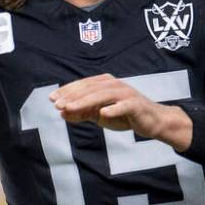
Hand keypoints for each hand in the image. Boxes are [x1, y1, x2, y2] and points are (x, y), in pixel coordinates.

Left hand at [53, 74, 180, 140]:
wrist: (152, 121)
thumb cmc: (125, 115)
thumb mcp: (100, 115)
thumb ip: (82, 113)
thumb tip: (61, 113)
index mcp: (105, 84)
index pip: (83, 85)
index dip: (67, 91)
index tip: (52, 99)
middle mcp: (115, 85)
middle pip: (90, 88)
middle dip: (72, 96)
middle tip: (57, 104)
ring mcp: (126, 94)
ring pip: (102, 95)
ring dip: (85, 102)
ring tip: (70, 108)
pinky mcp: (136, 105)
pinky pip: (123, 106)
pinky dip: (113, 109)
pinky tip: (102, 114)